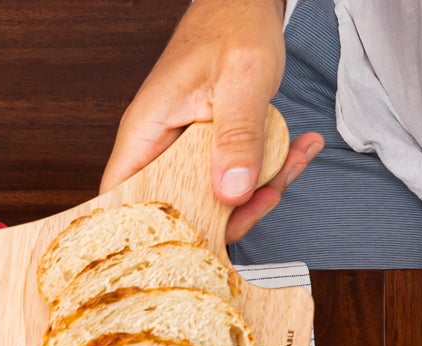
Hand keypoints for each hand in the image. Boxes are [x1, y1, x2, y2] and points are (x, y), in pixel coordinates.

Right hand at [102, 0, 319, 238]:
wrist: (244, 2)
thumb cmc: (232, 26)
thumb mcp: (241, 81)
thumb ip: (238, 138)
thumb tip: (232, 193)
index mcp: (146, 133)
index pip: (122, 200)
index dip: (145, 232)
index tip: (187, 245)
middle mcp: (158, 146)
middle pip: (178, 207)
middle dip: (229, 212)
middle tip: (268, 196)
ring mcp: (185, 149)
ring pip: (213, 194)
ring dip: (259, 188)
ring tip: (296, 160)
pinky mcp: (210, 148)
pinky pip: (233, 173)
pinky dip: (269, 167)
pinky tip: (299, 148)